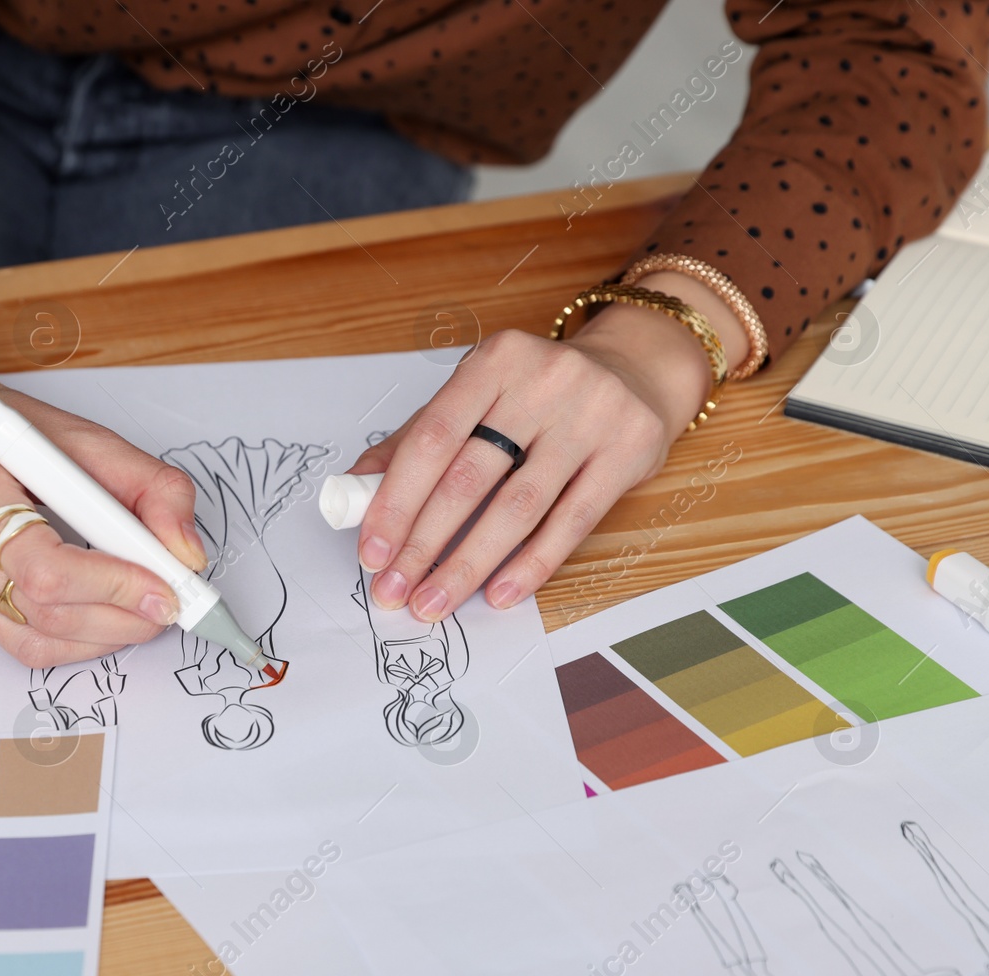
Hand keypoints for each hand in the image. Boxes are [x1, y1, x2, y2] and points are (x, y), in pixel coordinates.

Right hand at [0, 272, 207, 667]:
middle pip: (43, 610)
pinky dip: (71, 638)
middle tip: (168, 607)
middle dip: (120, 618)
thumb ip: (153, 488)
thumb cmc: (19, 437)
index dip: (113, 586)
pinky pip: (17, 641)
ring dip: (102, 636)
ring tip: (139, 612)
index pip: (45, 565)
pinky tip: (97, 612)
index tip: (165, 590)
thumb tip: (186, 556)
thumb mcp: (93, 440)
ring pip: (33, 639)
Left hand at [350, 287, 720, 621]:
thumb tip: (354, 488)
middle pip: (469, 477)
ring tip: (435, 601)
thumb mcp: (476, 396)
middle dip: (424, 544)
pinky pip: (571, 523)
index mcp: (493, 361)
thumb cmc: (538, 392)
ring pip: (518, 507)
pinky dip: (530, 565)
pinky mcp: (628, 453)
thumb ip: (416, 439)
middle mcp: (543, 382)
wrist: (635, 371)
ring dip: (469, 564)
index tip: (372, 552)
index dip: (396, 500)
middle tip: (394, 590)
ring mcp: (592, 416)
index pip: (432, 439)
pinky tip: (498, 594)